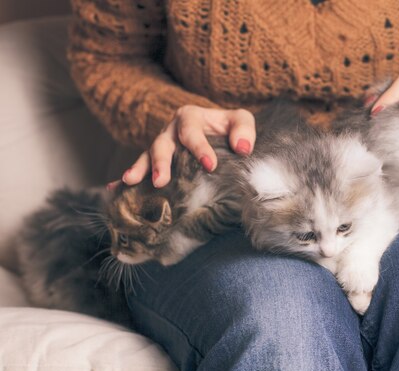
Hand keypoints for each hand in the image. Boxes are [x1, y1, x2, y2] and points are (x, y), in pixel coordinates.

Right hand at [117, 105, 255, 187]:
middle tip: (160, 180)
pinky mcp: (158, 160)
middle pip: (162, 144)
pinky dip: (128, 176)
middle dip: (161, 162)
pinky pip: (141, 167)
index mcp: (190, 117)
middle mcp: (171, 130)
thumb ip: (244, 129)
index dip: (200, 148)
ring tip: (130, 182)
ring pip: (147, 155)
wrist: (222, 133)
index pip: (192, 132)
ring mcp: (162, 146)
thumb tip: (242, 148)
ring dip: (139, 169)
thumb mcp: (241, 120)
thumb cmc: (231, 127)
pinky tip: (116, 188)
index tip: (210, 165)